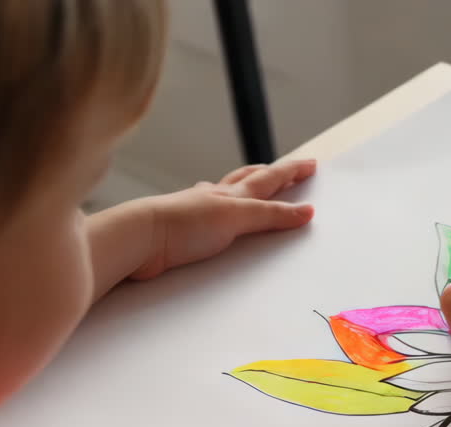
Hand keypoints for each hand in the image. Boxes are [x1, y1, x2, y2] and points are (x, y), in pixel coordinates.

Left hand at [130, 157, 316, 279]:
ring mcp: (199, 211)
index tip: (310, 164)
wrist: (140, 238)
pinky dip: (221, 209)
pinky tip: (215, 211)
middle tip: (287, 170)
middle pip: (249, 179)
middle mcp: (216, 197)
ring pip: (228, 193)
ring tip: (255, 184)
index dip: (291, 171)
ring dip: (246, 188)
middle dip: (271, 174)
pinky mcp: (185, 230)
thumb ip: (271, 215)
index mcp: (232, 193)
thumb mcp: (236, 216)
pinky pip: (212, 215)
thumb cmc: (183, 223)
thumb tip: (306, 211)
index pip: (270, 178)